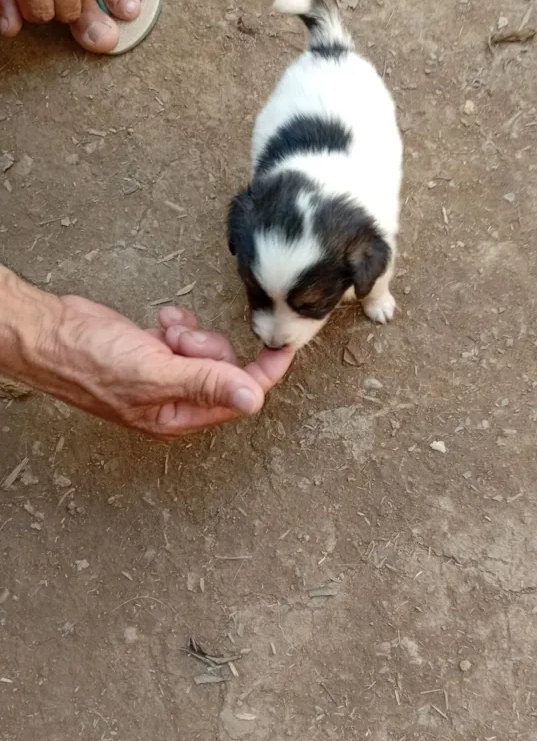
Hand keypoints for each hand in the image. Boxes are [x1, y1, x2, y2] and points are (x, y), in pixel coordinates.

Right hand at [16, 292, 293, 438]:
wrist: (50, 333)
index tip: (283, 348)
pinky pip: (188, 335)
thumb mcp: (155, 373)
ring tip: (162, 334)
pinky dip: (177, 325)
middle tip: (180, 342)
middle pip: (225, 368)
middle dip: (208, 347)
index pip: (240, 397)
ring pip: (208, 349)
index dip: (263, 372)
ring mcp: (167, 375)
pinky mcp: (158, 352)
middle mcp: (177, 401)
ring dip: (190, 334)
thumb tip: (253, 399)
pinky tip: (158, 324)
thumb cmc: (89, 361)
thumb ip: (207, 383)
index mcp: (180, 417)